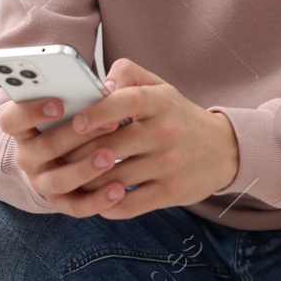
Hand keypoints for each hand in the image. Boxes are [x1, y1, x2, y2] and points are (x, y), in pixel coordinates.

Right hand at [0, 89, 131, 215]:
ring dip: (84, 169)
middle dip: (76, 136)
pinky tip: (119, 189)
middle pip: (43, 148)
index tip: (58, 103)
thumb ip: (90, 89)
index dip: (30, 111)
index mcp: (24, 127)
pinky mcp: (61, 202)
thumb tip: (111, 86)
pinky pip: (76, 206)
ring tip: (110, 158)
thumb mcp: (79, 101)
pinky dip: (98, 200)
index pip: (12, 120)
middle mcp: (28, 156)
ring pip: (58, 180)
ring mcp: (42, 182)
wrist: (78, 153)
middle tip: (107, 123)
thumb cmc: (81, 118)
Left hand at [36, 58, 239, 219]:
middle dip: (78, 153)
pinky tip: (95, 198)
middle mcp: (166, 132)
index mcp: (160, 102)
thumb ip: (128, 75)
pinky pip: (129, 204)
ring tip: (68, 177)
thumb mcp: (160, 88)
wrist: (224, 150)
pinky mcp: (171, 193)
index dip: (98, 111)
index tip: (76, 121)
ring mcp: (169, 165)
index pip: (127, 102)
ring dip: (86, 181)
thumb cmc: (178, 116)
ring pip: (115, 178)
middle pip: (112, 146)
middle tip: (56, 156)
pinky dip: (106, 205)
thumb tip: (99, 83)